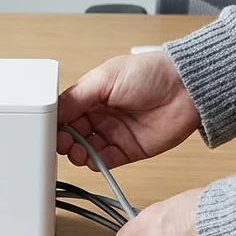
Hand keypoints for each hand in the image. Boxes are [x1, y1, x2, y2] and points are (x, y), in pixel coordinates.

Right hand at [56, 50, 200, 169]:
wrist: (186, 89)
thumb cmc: (152, 73)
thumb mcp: (106, 77)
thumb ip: (78, 96)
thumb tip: (55, 110)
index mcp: (93, 94)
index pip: (65, 112)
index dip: (56, 122)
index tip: (48, 128)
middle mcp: (101, 115)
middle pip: (72, 133)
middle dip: (63, 139)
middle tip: (62, 142)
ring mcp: (114, 133)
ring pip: (85, 150)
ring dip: (77, 153)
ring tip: (76, 151)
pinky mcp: (128, 150)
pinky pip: (105, 161)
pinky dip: (95, 163)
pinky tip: (90, 158)